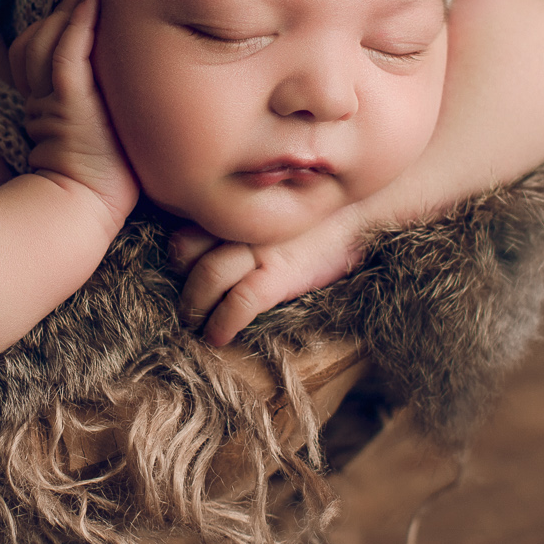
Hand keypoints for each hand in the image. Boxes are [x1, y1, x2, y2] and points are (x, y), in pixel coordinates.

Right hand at [9, 0, 140, 221]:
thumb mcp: (94, 137)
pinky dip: (77, 22)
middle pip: (37, 41)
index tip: (75, 2)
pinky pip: (68, 52)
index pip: (33, 55)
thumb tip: (116, 90)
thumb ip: (92, 110)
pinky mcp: (69, 103)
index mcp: (43, 109)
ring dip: (68, 9)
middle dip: (58, 11)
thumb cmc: (101, 184)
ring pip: (47, 41)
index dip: (51, 28)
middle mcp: (41, 101)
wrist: (88, 212)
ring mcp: (53, 101)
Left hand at [170, 206, 367, 346]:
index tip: (182, 273)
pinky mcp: (281, 274)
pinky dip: (223, 322)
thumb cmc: (317, 211)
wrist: (364, 211)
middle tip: (184, 305)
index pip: (185, 228)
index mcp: (236, 207)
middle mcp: (241, 224)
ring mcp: (260, 248)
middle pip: (185, 249)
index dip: (179, 255)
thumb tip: (213, 242)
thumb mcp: (272, 207)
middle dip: (179, 281)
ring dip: (193, 306)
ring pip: (206, 276)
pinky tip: (218, 337)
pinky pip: (241, 301)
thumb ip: (243, 218)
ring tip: (194, 322)